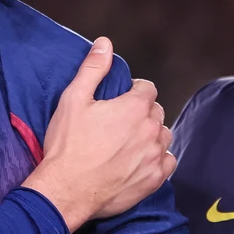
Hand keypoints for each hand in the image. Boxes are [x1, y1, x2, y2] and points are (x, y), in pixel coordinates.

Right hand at [22, 37, 175, 228]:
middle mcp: (151, 130)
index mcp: (135, 107)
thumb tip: (105, 43)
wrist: (66, 190)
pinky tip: (140, 161)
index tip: (120, 100)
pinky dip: (157, 159)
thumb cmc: (67, 146)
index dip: (134, 91)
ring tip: (129, 142)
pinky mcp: (154, 179)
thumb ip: (93, 69)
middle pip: (157, 112)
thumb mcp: (73, 100)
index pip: (148, 89)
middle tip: (119, 123)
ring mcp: (155, 156)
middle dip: (142, 113)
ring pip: (164, 136)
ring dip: (151, 135)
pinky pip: (167, 162)